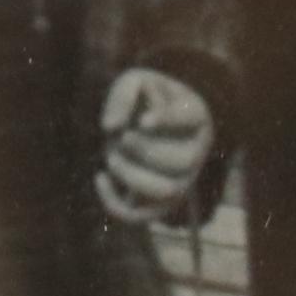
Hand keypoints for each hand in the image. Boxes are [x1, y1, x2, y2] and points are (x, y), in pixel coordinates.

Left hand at [99, 66, 215, 222]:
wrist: (147, 120)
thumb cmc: (144, 98)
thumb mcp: (135, 81)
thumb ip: (125, 94)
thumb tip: (111, 128)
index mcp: (195, 116)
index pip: (188, 118)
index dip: (166, 121)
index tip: (144, 121)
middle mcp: (195, 152)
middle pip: (181, 161)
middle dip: (144, 150)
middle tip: (123, 137)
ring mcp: (179, 179)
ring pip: (166, 192)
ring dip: (132, 174)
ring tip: (112, 155)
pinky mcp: (155, 199)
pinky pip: (139, 215)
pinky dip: (114, 201)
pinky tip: (100, 176)